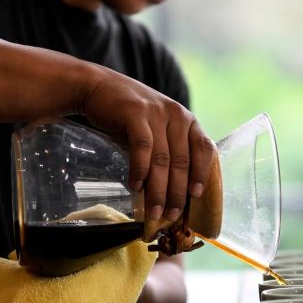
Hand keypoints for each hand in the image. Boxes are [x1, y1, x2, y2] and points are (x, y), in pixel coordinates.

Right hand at [82, 69, 215, 225]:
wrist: (98, 87)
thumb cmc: (129, 117)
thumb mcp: (157, 129)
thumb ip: (168, 151)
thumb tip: (173, 193)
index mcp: (187, 120)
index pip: (204, 149)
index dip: (202, 174)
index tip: (195, 196)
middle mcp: (177, 115)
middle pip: (182, 161)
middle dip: (176, 192)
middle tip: (170, 215)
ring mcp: (157, 113)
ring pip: (162, 159)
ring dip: (158, 189)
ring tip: (153, 210)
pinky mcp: (135, 113)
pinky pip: (142, 148)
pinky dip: (140, 170)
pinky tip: (136, 187)